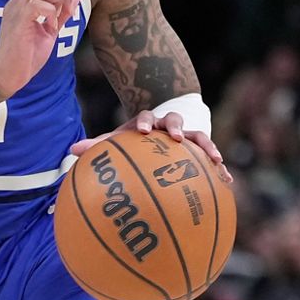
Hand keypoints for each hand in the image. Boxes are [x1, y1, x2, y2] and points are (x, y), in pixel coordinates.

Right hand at [0, 0, 80, 96]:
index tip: (64, 9)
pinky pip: (36, 4)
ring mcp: (15, 11)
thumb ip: (62, 13)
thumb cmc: (25, 57)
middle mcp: (16, 3)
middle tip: (61, 13)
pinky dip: (50, 13)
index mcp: (21, 4)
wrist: (8, 76)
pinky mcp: (17, 22)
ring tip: (54, 19)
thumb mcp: (49, 32)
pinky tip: (49, 27)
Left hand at [69, 109, 232, 182]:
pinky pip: (211, 158)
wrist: (157, 130)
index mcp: (147, 122)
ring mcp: (186, 137)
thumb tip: (72, 150)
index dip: (143, 122)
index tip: (141, 131)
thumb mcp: (117, 141)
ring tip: (215, 160)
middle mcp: (167, 126)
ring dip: (206, 146)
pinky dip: (220, 168)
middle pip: (173, 121)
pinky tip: (227, 181)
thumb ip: (98, 146)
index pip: (144, 117)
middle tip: (175, 137)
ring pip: (199, 136)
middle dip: (174, 127)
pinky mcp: (199, 151)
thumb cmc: (133, 141)